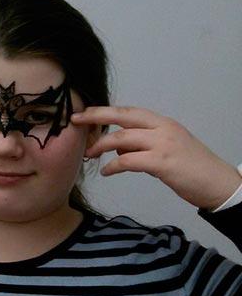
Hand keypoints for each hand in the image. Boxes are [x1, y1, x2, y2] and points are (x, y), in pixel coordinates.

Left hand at [73, 106, 241, 209]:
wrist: (219, 184)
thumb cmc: (192, 168)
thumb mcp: (168, 148)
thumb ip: (144, 144)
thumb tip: (118, 149)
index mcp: (163, 123)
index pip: (129, 112)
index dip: (105, 111)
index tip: (85, 113)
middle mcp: (162, 129)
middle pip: (122, 117)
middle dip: (96, 116)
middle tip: (75, 120)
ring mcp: (163, 145)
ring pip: (122, 139)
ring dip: (101, 146)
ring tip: (89, 154)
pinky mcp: (163, 163)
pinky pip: (128, 161)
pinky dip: (113, 166)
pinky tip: (107, 172)